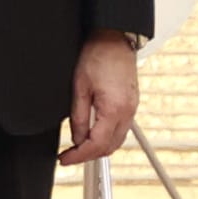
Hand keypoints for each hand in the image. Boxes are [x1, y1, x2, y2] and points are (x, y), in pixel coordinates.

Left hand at [60, 31, 139, 165]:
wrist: (114, 39)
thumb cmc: (97, 57)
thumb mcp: (79, 87)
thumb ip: (78, 117)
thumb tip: (77, 138)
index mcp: (114, 109)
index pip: (97, 144)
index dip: (79, 156)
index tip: (64, 159)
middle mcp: (128, 112)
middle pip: (110, 147)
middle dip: (88, 155)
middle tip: (68, 155)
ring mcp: (132, 109)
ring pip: (117, 140)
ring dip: (98, 147)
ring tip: (78, 147)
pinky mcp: (131, 104)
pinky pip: (121, 129)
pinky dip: (107, 137)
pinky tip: (92, 134)